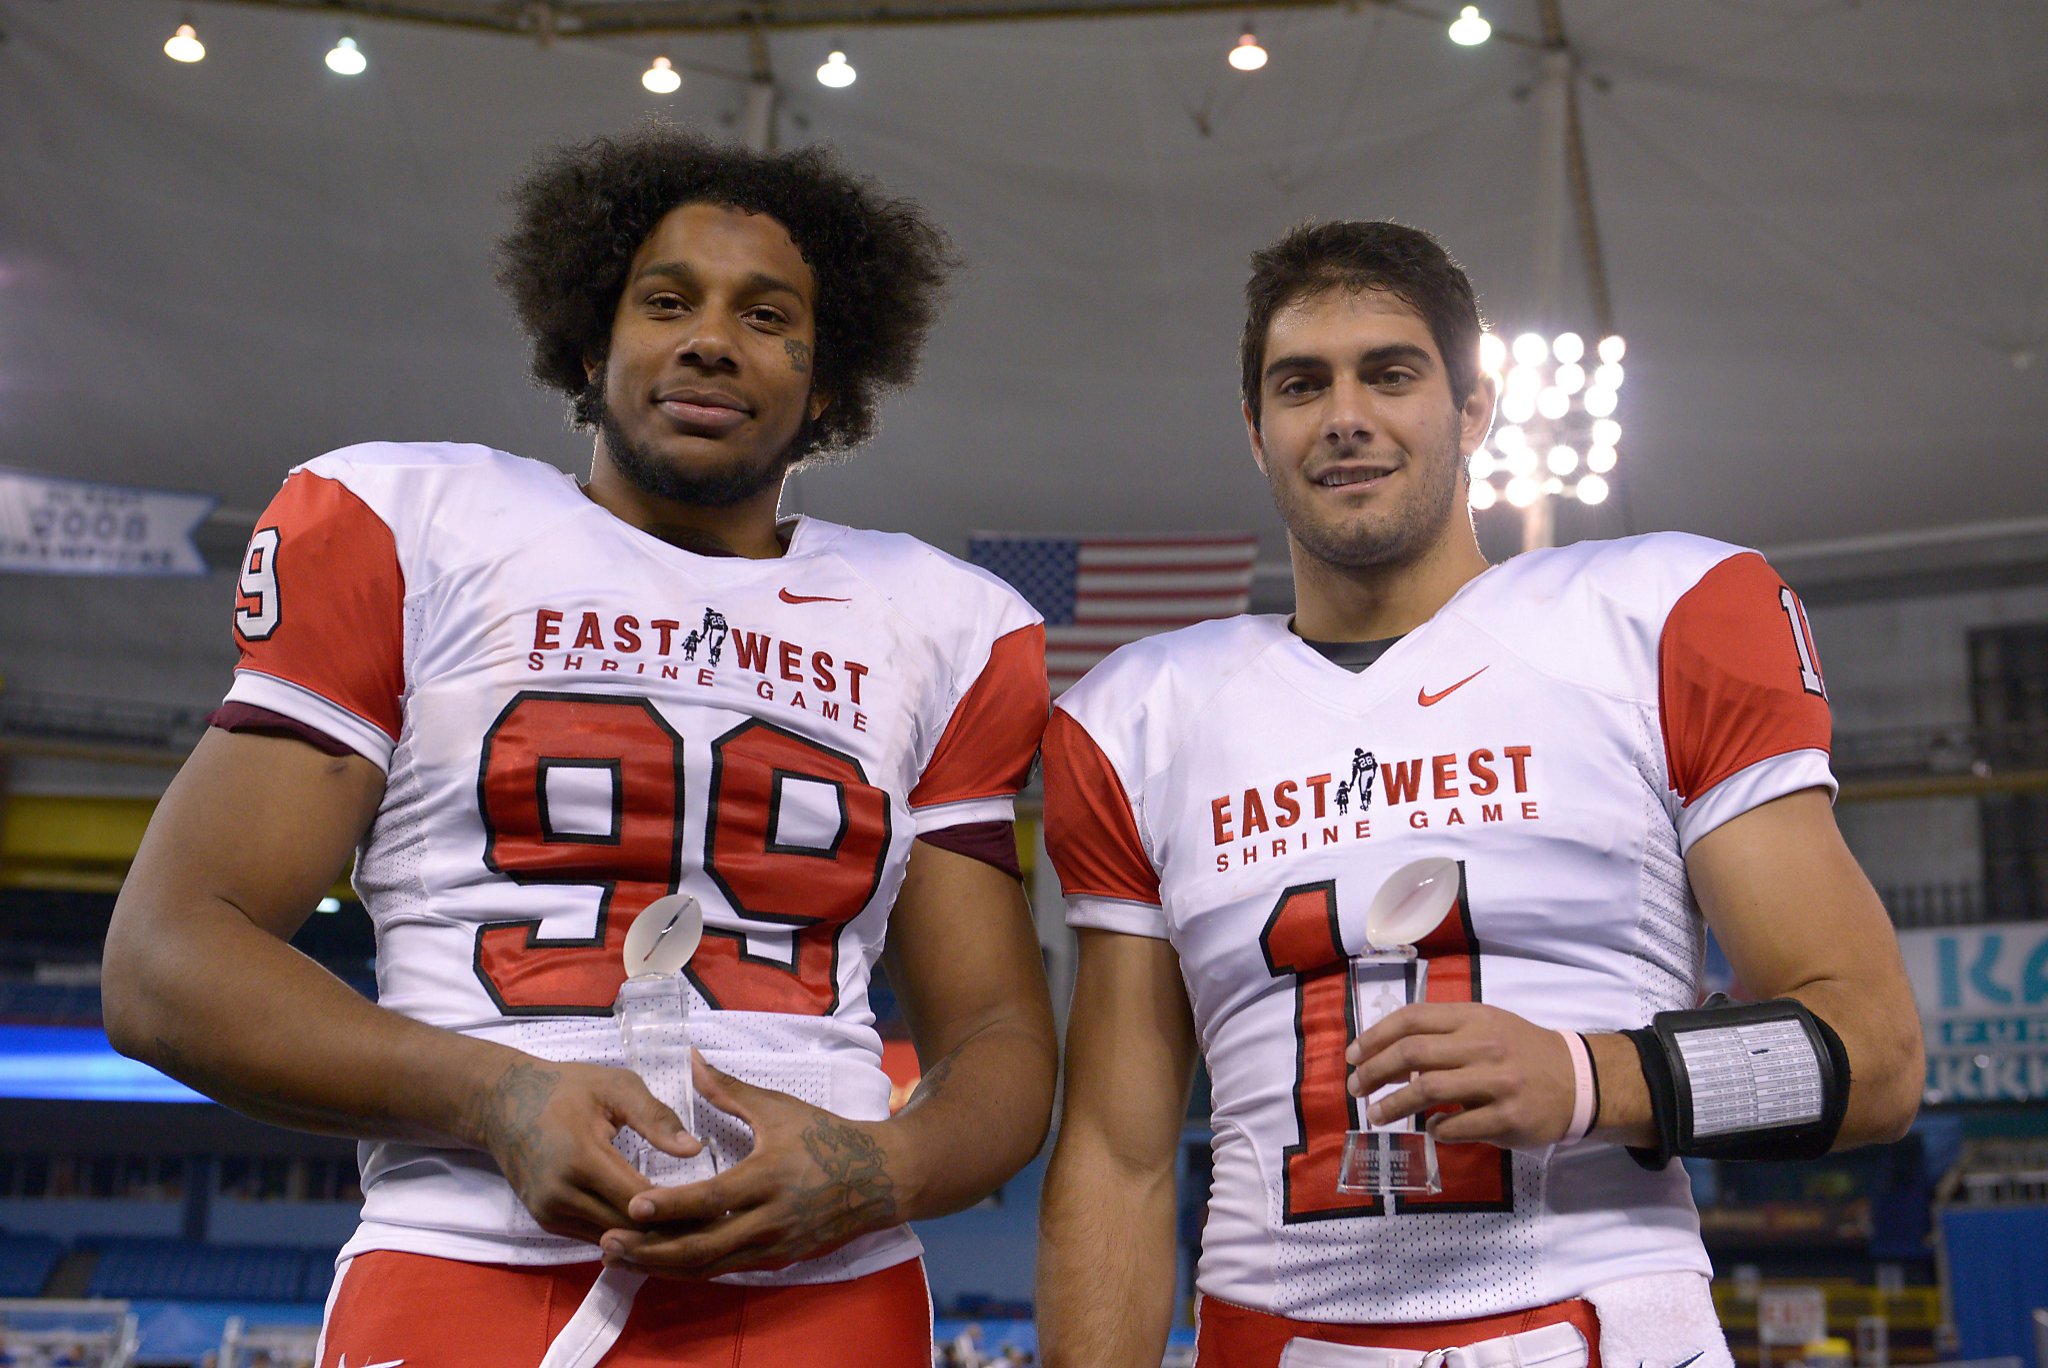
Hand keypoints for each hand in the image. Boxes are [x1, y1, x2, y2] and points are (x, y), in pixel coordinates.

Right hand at [472, 1056, 701, 1244]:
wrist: (503, 1103)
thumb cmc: (567, 1088)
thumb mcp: (616, 1087)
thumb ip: (655, 1117)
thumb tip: (694, 1149)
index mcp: (581, 1158)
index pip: (640, 1201)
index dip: (680, 1207)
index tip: (716, 1204)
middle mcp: (560, 1195)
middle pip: (628, 1228)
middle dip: (670, 1227)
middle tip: (712, 1221)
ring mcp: (550, 1212)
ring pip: (612, 1238)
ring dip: (648, 1236)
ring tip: (690, 1225)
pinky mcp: (546, 1220)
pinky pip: (594, 1234)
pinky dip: (624, 1232)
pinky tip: (654, 1223)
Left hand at [599, 1052, 902, 1278]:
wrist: (879, 1178)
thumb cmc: (825, 1136)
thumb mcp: (778, 1108)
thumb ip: (727, 1090)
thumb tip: (690, 1058)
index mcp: (769, 1176)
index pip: (712, 1199)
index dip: (670, 1205)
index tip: (632, 1205)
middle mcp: (771, 1218)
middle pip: (703, 1247)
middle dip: (652, 1250)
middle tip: (609, 1243)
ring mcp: (776, 1245)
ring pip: (710, 1266)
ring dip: (664, 1265)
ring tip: (622, 1257)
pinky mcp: (779, 1260)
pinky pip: (727, 1270)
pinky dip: (691, 1268)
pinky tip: (660, 1262)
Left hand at [1345, 1002, 1574, 1149]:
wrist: (1577, 1079)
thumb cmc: (1520, 1050)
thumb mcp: (1486, 1025)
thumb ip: (1443, 1033)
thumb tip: (1387, 1052)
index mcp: (1472, 1017)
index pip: (1411, 1019)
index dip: (1374, 1037)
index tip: (1353, 1056)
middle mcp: (1482, 1045)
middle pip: (1412, 1054)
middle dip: (1374, 1072)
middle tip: (1355, 1088)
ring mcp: (1496, 1082)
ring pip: (1427, 1090)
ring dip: (1393, 1105)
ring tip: (1376, 1115)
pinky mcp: (1507, 1117)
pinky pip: (1456, 1125)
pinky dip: (1435, 1128)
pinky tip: (1430, 1128)